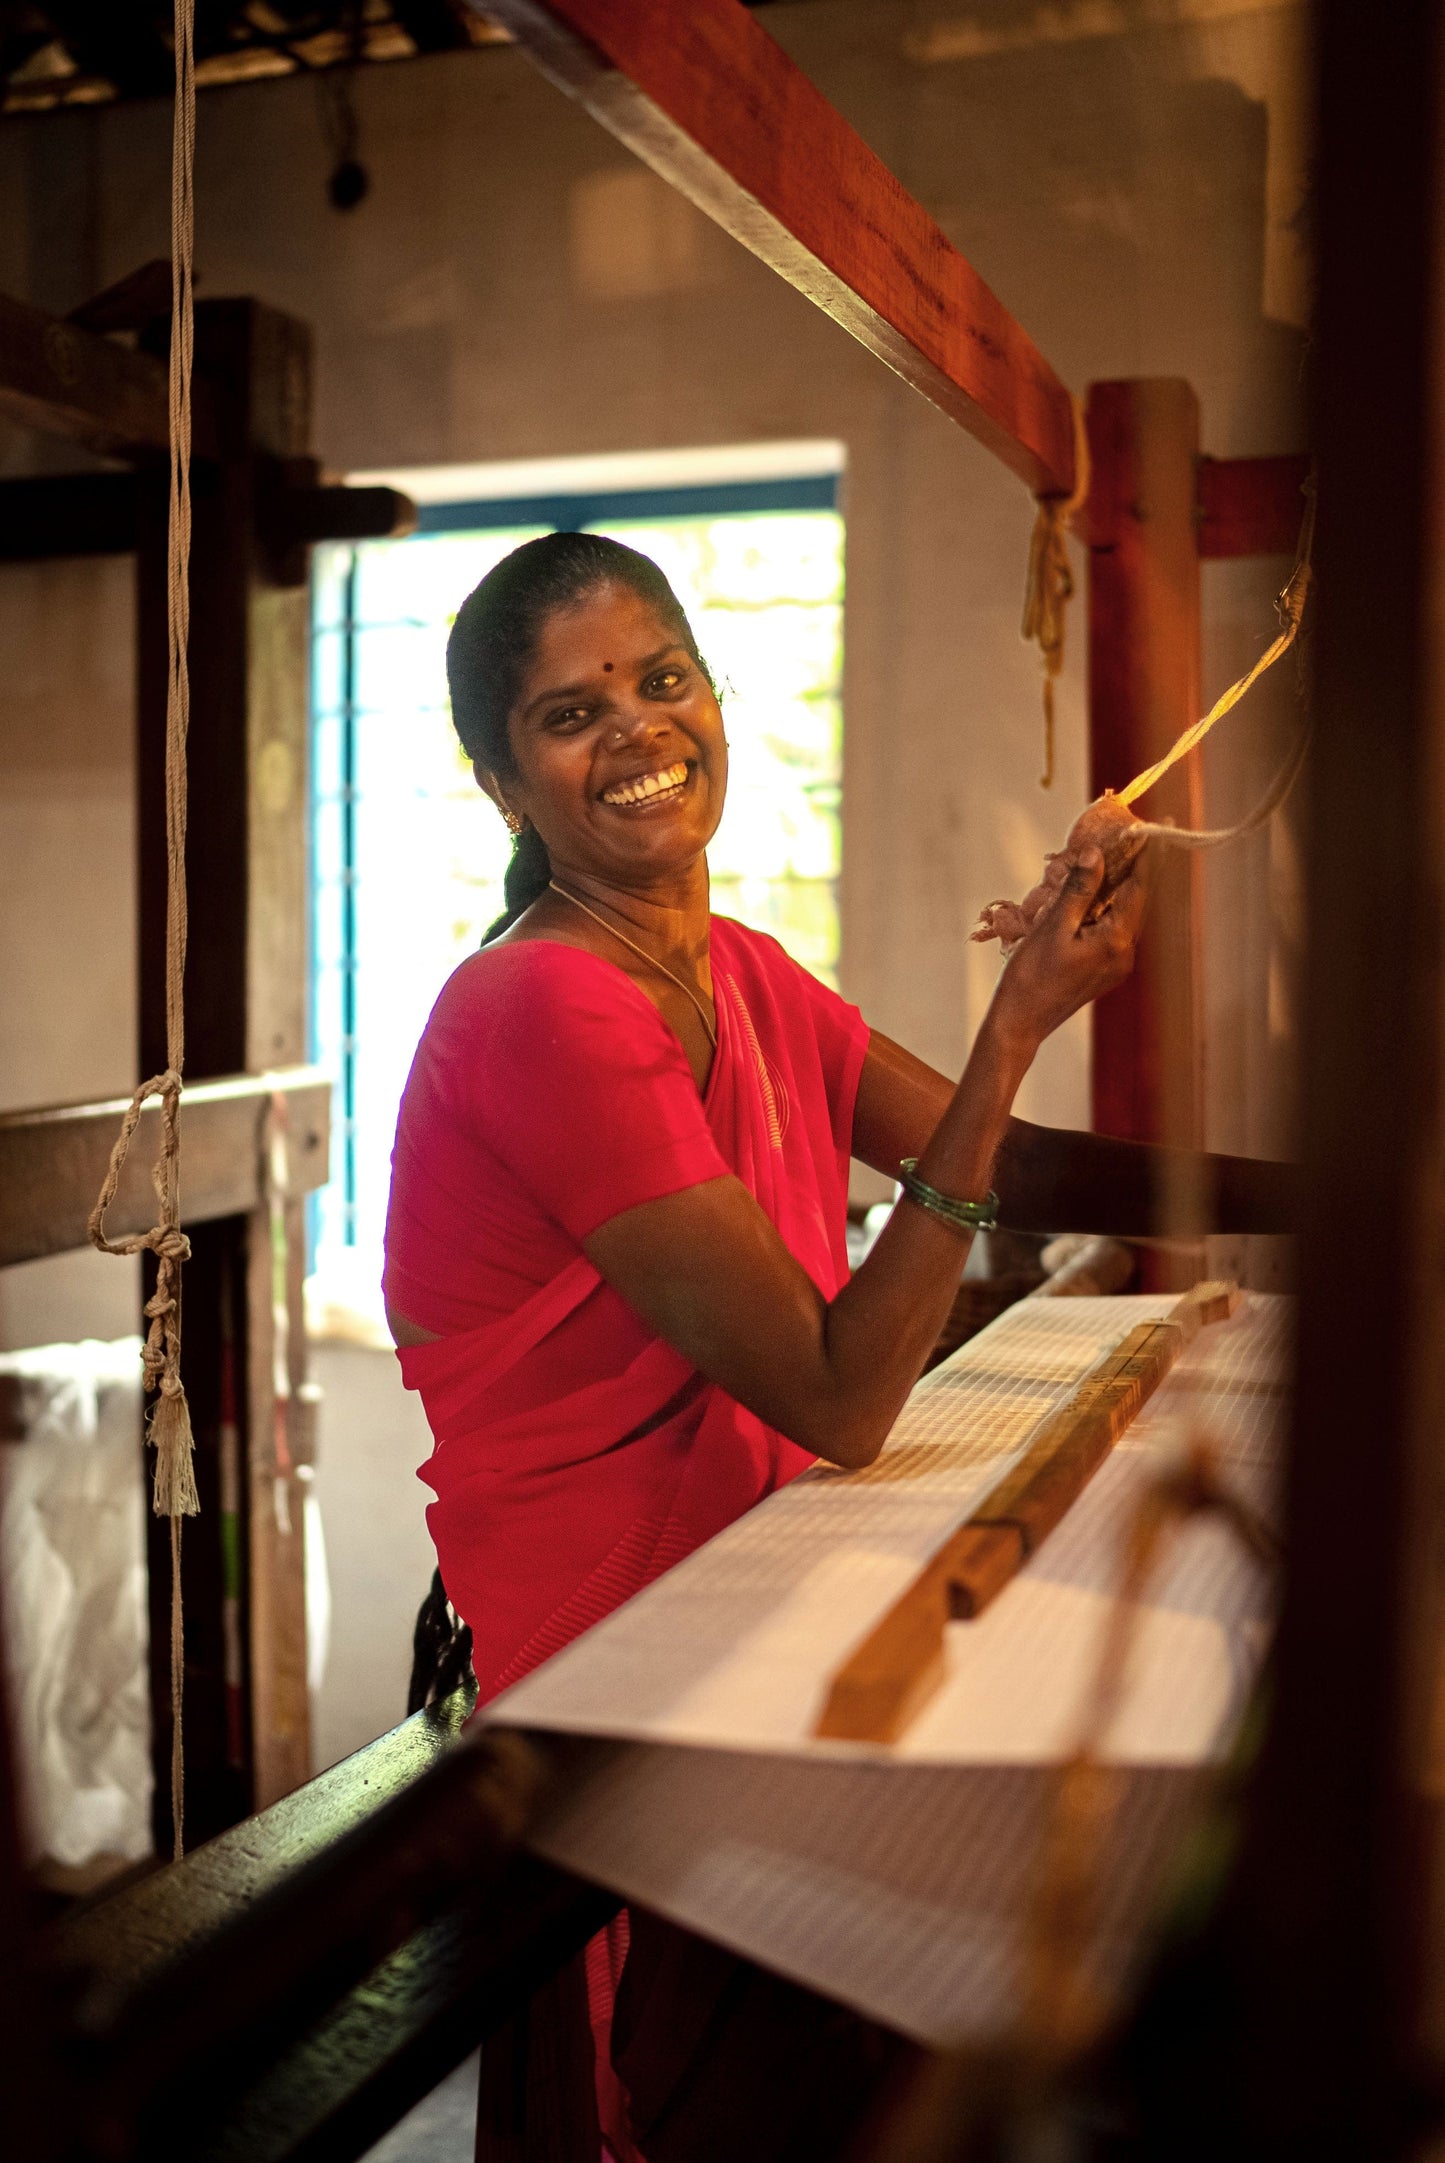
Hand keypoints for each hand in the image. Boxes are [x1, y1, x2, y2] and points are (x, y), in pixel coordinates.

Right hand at [986, 845, 1150, 1052]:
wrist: (1020, 1022)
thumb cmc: (1030, 977)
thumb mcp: (1052, 927)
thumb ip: (1078, 889)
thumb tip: (1096, 853)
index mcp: (1116, 941)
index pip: (1138, 888)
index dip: (1146, 856)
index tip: (1152, 829)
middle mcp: (1124, 953)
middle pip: (1136, 899)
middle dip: (1133, 867)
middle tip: (1131, 836)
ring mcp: (1116, 963)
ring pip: (1124, 914)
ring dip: (1118, 886)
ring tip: (1112, 857)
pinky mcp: (1105, 969)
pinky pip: (1113, 928)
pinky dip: (1106, 906)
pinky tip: (1093, 892)